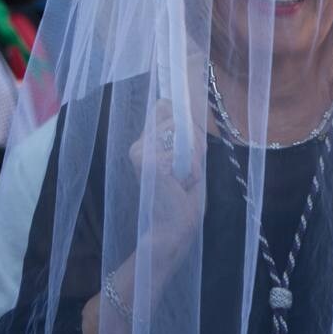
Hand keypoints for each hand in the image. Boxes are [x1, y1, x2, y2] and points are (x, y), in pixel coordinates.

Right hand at [128, 99, 204, 246]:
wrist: (175, 226)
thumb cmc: (183, 195)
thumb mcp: (188, 157)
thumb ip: (186, 135)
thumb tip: (189, 114)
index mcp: (146, 143)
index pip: (163, 107)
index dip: (181, 117)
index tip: (189, 138)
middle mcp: (138, 145)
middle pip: (177, 118)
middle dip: (193, 140)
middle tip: (187, 168)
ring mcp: (140, 152)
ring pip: (182, 131)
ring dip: (194, 155)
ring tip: (184, 177)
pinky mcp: (148, 162)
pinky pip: (184, 150)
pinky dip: (192, 167)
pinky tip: (181, 184)